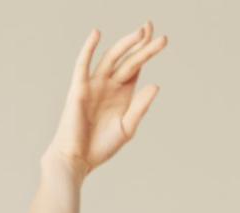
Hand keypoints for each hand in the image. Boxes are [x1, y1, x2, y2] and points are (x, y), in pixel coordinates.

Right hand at [43, 22, 168, 178]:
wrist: (78, 158)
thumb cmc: (101, 146)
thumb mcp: (127, 127)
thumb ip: (140, 106)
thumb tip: (155, 84)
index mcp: (123, 94)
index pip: (137, 67)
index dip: (147, 52)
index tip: (162, 39)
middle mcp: (109, 85)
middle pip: (127, 59)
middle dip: (140, 44)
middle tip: (153, 27)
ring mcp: (94, 85)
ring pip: (111, 58)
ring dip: (124, 44)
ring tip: (140, 32)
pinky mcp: (79, 89)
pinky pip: (83, 64)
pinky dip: (89, 49)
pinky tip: (97, 34)